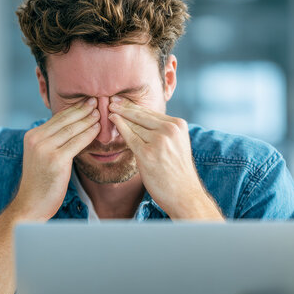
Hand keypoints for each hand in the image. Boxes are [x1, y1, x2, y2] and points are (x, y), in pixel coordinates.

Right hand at [9, 98, 100, 221]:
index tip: (86, 102)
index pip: (56, 119)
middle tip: (96, 100)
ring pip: (72, 129)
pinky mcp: (55, 160)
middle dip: (82, 110)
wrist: (30, 205)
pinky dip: (89, 134)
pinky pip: (77, 143)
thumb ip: (50, 142)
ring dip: (88, 120)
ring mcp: (45, 149)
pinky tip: (98, 129)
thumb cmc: (39, 184)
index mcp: (32, 136)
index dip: (73, 109)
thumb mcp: (40, 157)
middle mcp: (36, 139)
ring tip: (100, 112)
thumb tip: (69, 131)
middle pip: (64, 120)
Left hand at [108, 97, 222, 219]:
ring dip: (119, 115)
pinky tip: (112, 119)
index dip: (134, 106)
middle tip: (111, 98)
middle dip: (124, 106)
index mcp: (178, 125)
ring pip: (134, 124)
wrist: (184, 194)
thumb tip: (140, 121)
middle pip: (141, 115)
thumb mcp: (175, 145)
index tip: (122, 100)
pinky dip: (119, 126)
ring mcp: (159, 141)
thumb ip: (162, 132)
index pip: (151, 113)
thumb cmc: (177, 172)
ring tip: (108, 108)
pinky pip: (129, 136)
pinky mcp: (147, 153)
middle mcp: (170, 130)